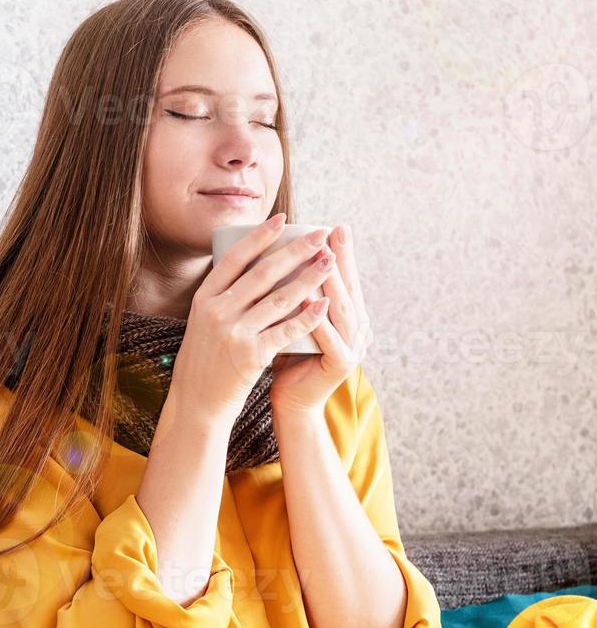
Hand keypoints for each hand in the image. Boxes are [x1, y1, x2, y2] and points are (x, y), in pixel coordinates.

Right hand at [171, 216, 338, 427]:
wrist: (196, 404)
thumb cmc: (204, 362)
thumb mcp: (203, 323)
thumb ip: (223, 299)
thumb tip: (253, 269)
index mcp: (204, 299)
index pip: (235, 258)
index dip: (260, 236)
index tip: (282, 219)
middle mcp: (217, 311)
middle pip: (263, 273)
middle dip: (296, 250)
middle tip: (320, 235)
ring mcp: (233, 333)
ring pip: (279, 299)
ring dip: (309, 277)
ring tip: (330, 262)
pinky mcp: (251, 356)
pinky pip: (285, 331)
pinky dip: (307, 316)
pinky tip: (325, 303)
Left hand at [270, 224, 372, 415]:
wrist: (290, 402)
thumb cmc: (284, 356)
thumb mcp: (289, 319)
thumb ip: (291, 294)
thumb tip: (272, 254)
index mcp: (344, 316)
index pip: (344, 278)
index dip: (341, 253)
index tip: (331, 225)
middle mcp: (355, 329)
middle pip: (349, 288)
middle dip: (342, 259)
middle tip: (333, 232)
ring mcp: (352, 347)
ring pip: (342, 309)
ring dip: (332, 283)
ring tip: (322, 257)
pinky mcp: (341, 365)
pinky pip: (330, 338)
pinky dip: (318, 319)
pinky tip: (310, 300)